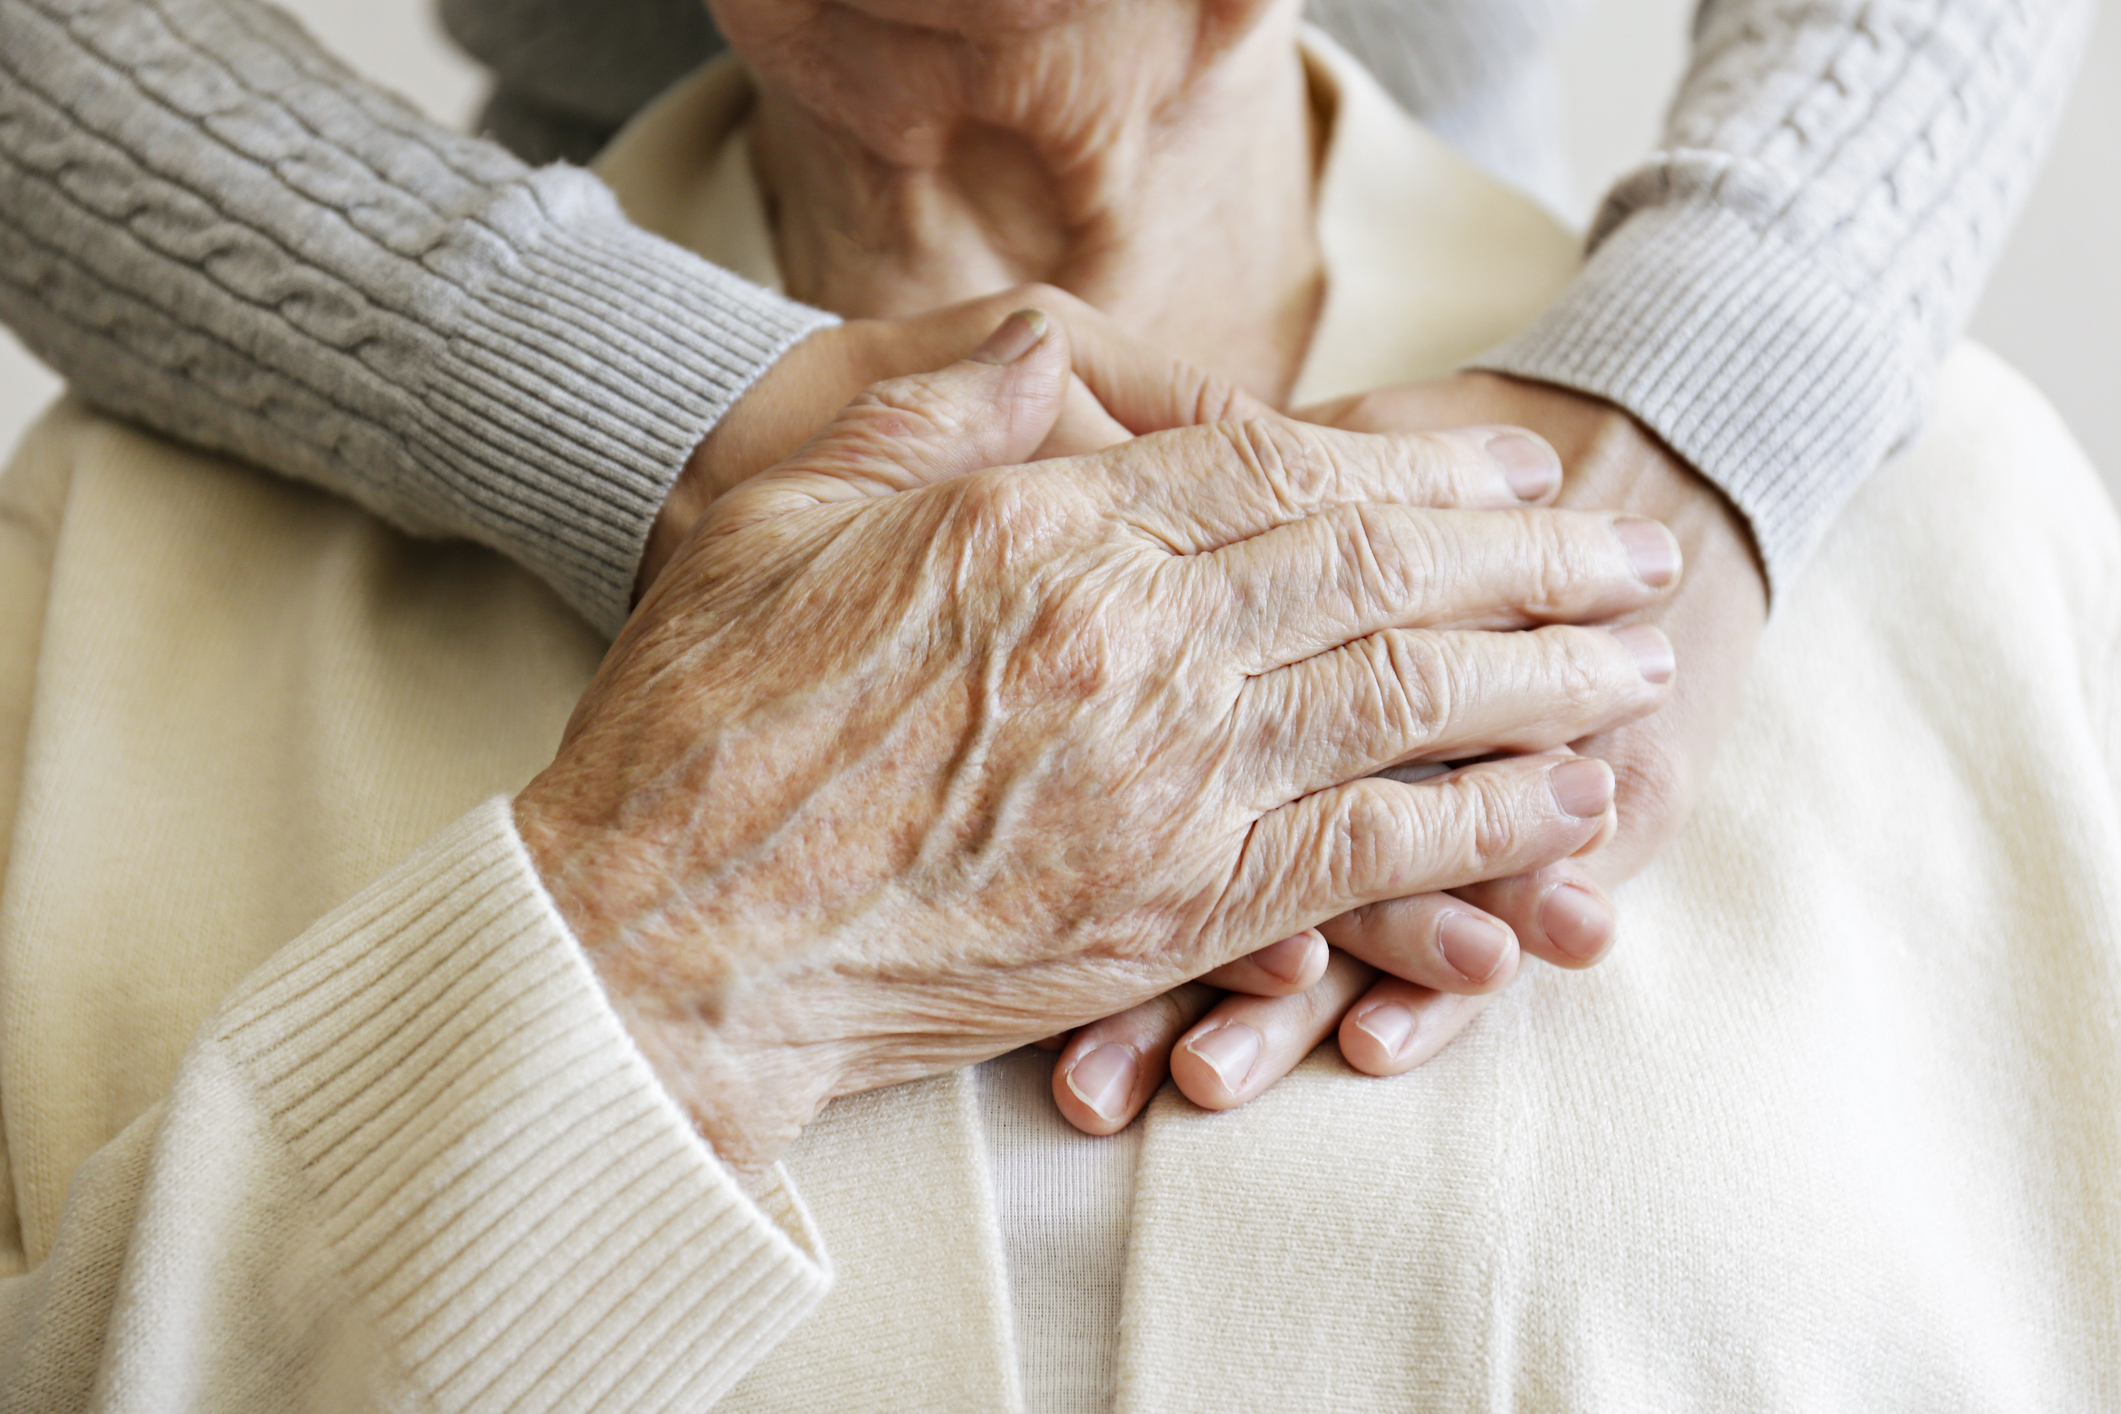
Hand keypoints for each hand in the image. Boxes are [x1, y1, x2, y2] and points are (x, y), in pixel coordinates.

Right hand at [517, 316, 1679, 1173]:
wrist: (663, 939)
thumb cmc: (699, 716)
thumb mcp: (782, 498)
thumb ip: (939, 411)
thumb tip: (1068, 366)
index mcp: (1042, 522)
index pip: (1281, 469)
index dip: (1417, 469)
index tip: (1508, 473)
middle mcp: (1130, 637)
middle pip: (1378, 572)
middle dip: (1529, 560)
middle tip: (1630, 549)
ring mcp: (1162, 778)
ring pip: (1405, 701)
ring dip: (1544, 678)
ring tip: (1643, 665)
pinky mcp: (1169, 909)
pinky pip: (1366, 853)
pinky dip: (1481, 827)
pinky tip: (1566, 813)